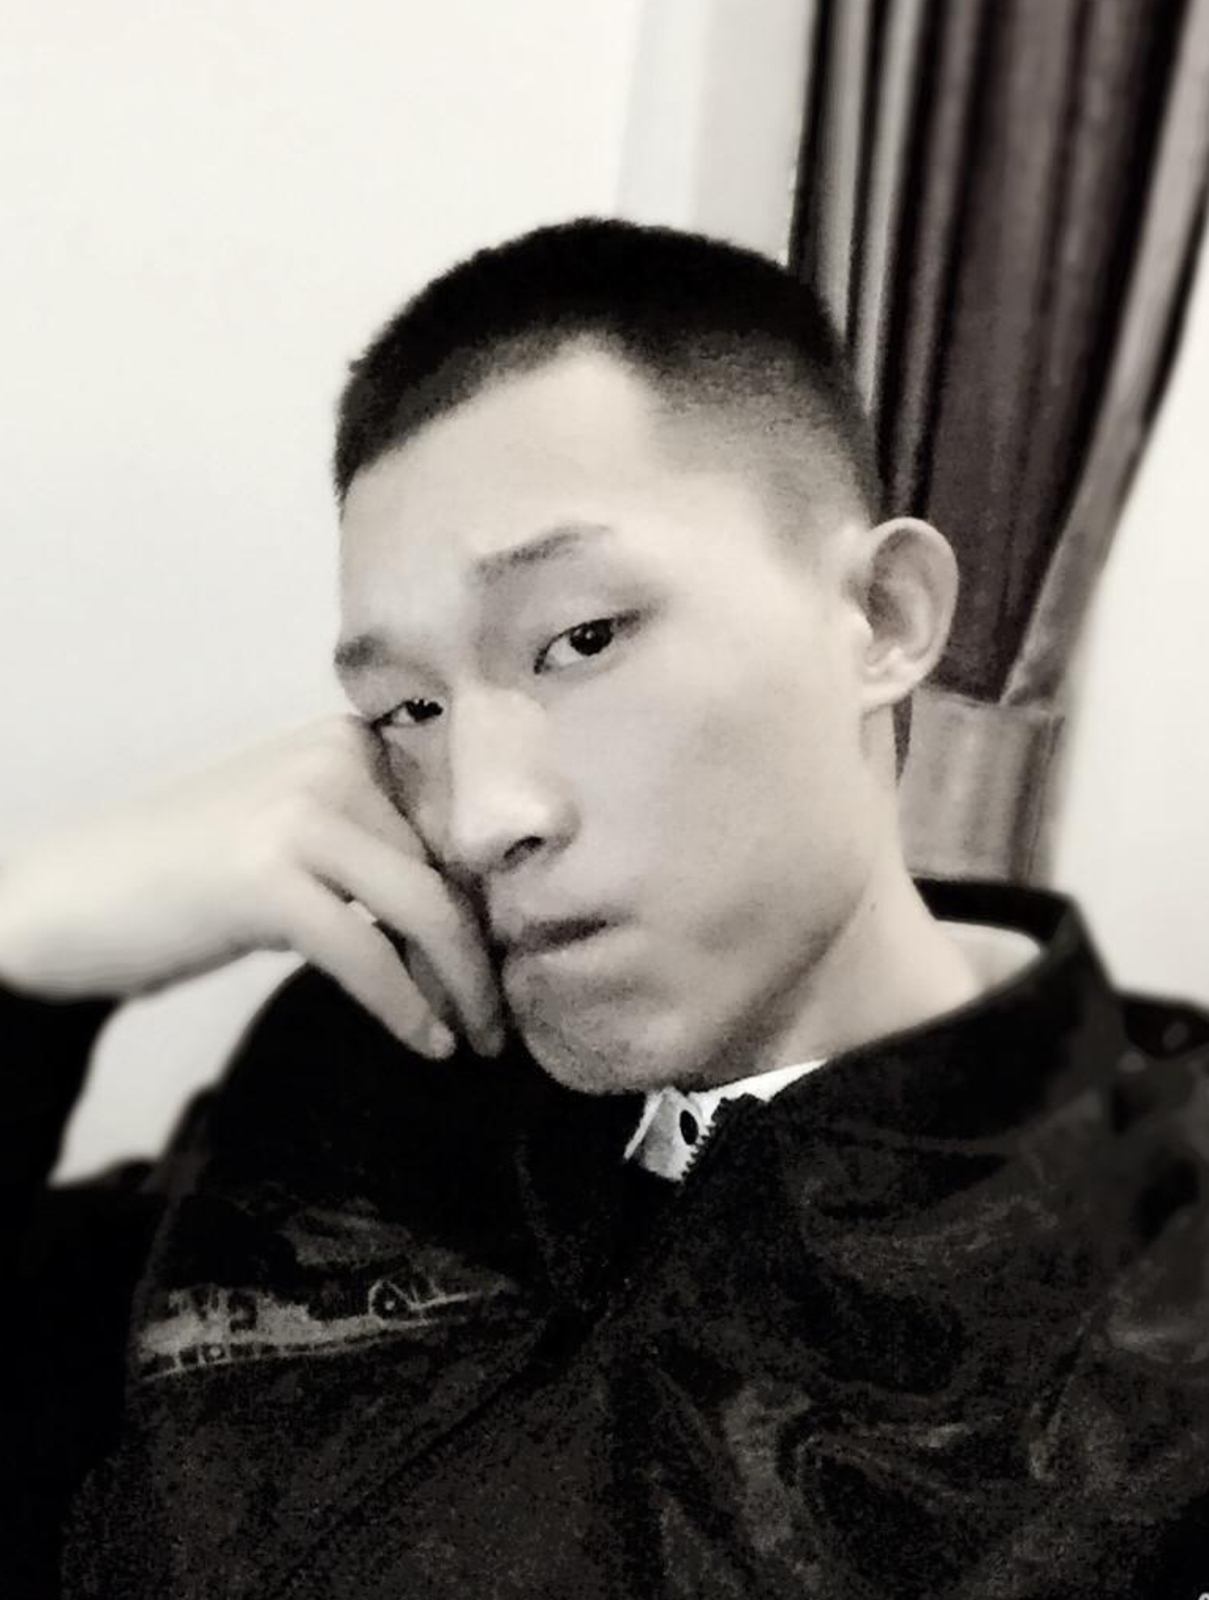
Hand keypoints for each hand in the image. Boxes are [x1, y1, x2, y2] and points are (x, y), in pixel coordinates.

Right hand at [0, 717, 503, 1059]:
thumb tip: (477, 914)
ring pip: (427, 908)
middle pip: (449, 867)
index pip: (457, 822)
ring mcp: (298, 810)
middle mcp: (333, 756)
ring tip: (480, 1040)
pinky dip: (408, 1008)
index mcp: (348, 740)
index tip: (519, 957)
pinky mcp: (266, 875)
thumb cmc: (191, 876)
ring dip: (464, 987)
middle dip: (482, 952)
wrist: (68, 898)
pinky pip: (369, 953)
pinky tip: (428, 1045)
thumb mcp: (298, 835)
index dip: (495, 897)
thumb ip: (377, 847)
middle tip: (501, 1017)